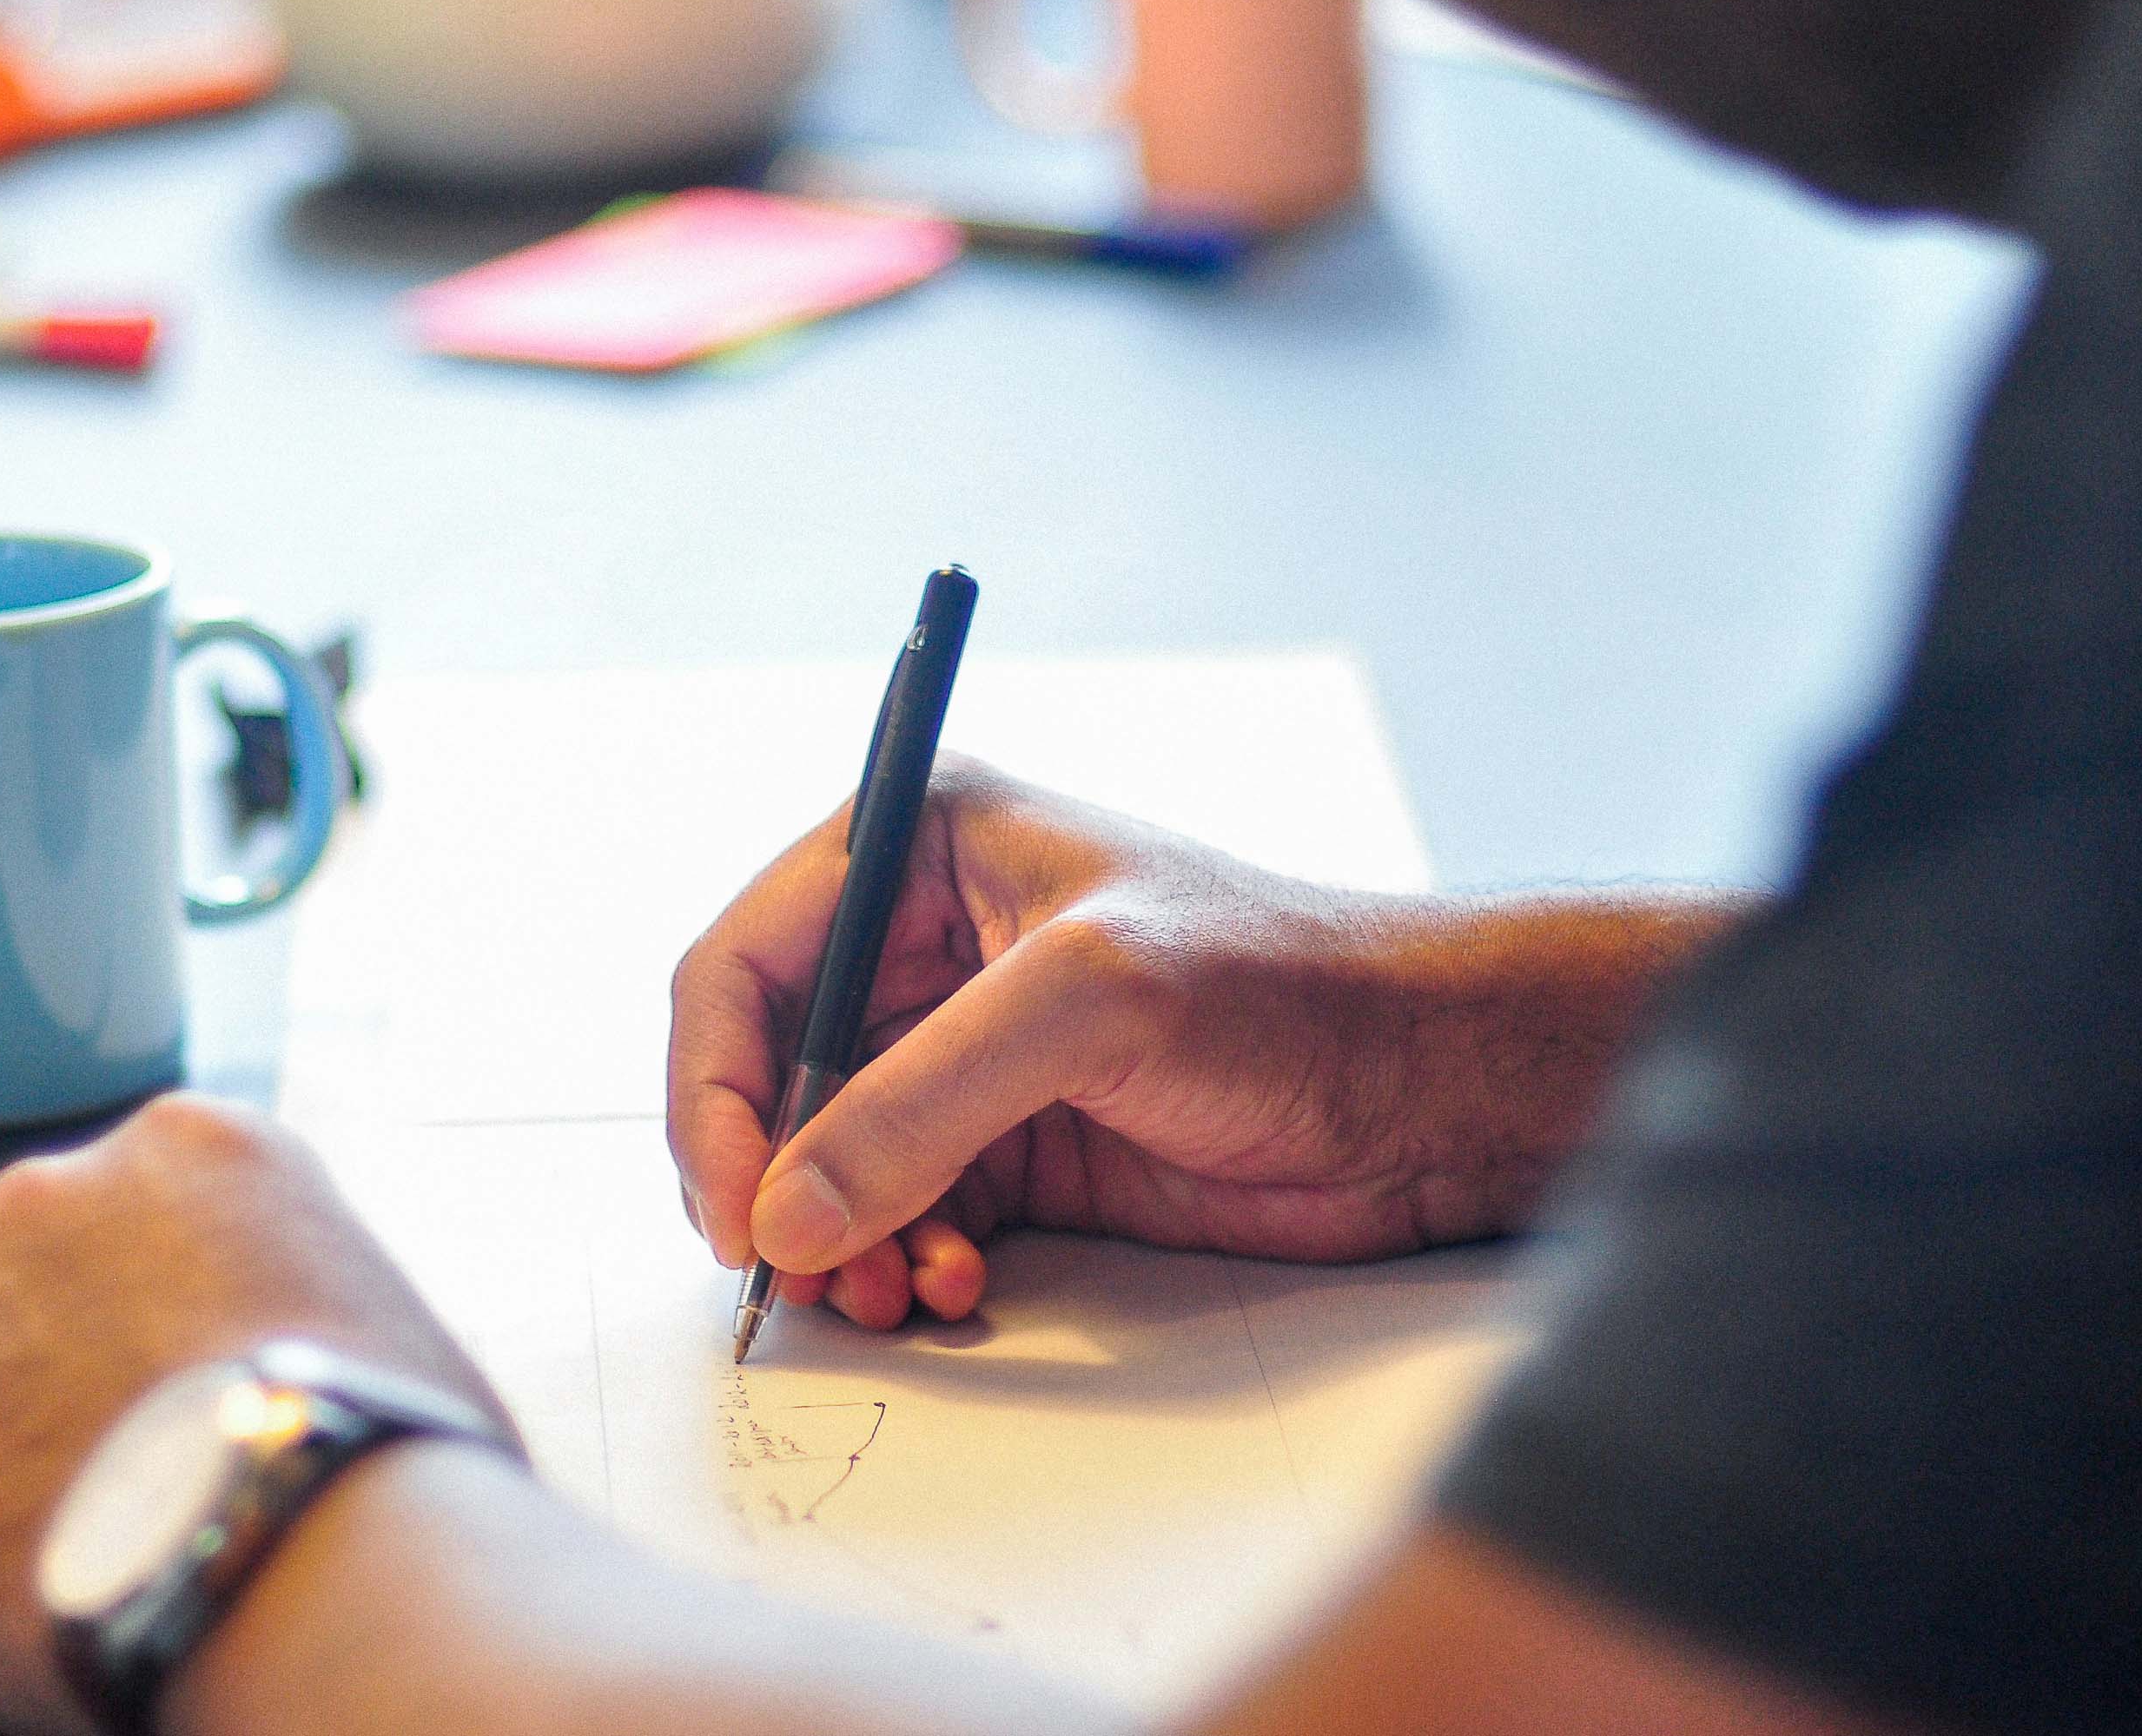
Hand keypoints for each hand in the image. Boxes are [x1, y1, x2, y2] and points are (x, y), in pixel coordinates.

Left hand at [0, 1094, 506, 1735]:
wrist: (313, 1576)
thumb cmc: (389, 1465)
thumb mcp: (379, 1309)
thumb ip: (280, 1292)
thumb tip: (254, 1358)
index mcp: (189, 1146)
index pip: (145, 1221)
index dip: (169, 1323)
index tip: (192, 1389)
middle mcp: (39, 1196)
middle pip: (31, 1290)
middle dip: (68, 1379)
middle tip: (141, 1479)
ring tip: (98, 1553)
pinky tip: (31, 1602)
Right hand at [668, 759, 1732, 1333]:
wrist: (1424, 1085)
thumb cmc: (1284, 985)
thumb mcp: (1085, 1009)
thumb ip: (921, 1106)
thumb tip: (788, 1213)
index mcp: (923, 846)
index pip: (746, 968)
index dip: (717, 1092)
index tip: (735, 1205)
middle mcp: (928, 946)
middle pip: (772, 1078)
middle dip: (775, 1184)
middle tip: (799, 1274)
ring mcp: (968, 1054)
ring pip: (829, 1165)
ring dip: (840, 1243)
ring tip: (892, 1294)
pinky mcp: (1016, 1147)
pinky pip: (903, 1217)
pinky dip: (908, 1264)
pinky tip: (960, 1289)